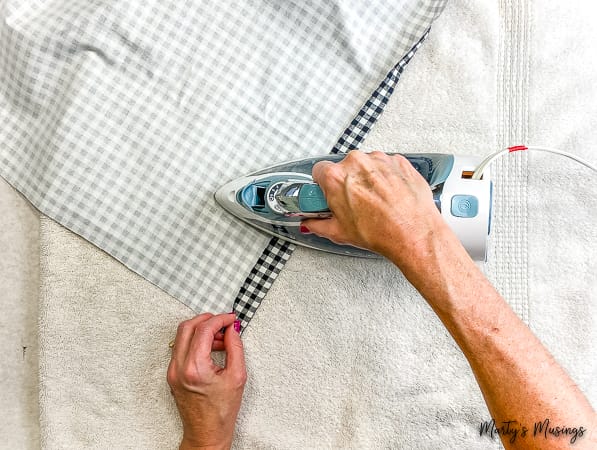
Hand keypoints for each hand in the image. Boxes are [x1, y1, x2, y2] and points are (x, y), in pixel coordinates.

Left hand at [167, 313, 245, 449]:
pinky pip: (181, 348)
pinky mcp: (172, 374)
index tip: (231, 319)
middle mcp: (179, 367)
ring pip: (182, 336)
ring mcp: (172, 371)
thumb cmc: (221, 412)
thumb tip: (232, 329)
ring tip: (221, 339)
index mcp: (195, 368)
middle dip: (207, 319)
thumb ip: (235, 348)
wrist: (206, 433)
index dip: (220, 319)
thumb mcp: (237, 376)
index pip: (204, 329)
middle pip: (187, 327)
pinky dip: (196, 341)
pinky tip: (211, 348)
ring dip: (201, 330)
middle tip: (224, 322)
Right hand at [301, 151, 445, 260]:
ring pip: (366, 166)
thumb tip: (310, 223)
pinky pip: (386, 166)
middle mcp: (357, 162)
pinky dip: (386, 179)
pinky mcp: (398, 162)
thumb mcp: (339, 233)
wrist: (414, 233)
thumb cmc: (382, 232)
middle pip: (344, 167)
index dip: (323, 184)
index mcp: (336, 177)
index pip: (319, 170)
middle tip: (354, 203)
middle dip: (347, 183)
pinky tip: (389, 197)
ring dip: (368, 180)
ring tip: (375, 203)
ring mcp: (380, 160)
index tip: (328, 193)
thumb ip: (317, 224)